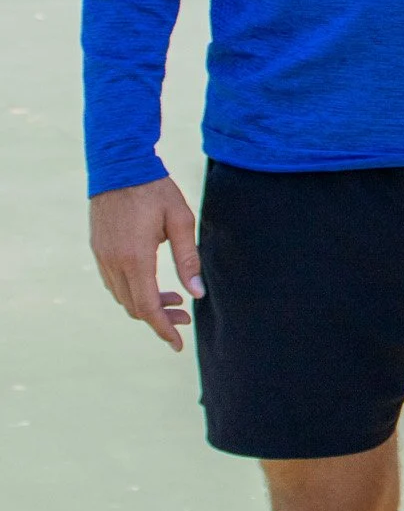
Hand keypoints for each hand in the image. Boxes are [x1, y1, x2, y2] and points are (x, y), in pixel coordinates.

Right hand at [89, 177, 202, 350]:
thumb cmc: (156, 191)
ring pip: (123, 296)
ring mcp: (102, 256)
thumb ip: (188, 258)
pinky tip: (154, 285)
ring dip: (147, 305)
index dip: (163, 328)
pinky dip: (134, 291)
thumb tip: (198, 293)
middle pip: (134, 306)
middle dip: (160, 318)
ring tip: (177, 300)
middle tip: (186, 317)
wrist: (120, 166)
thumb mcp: (180, 221)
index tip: (177, 344)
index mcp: (135, 258)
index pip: (147, 306)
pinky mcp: (99, 249)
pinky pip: (114, 282)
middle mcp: (113, 262)